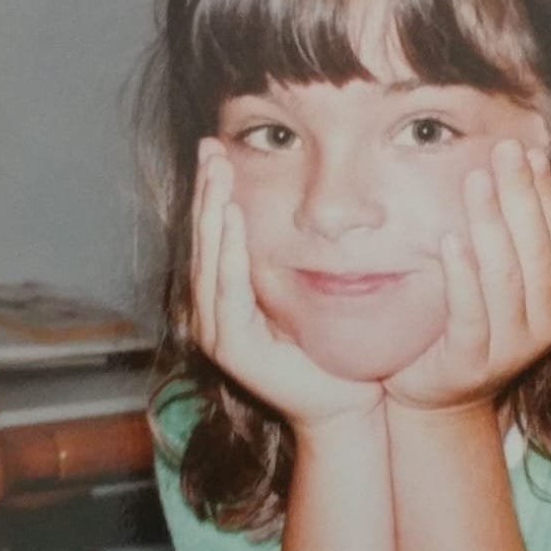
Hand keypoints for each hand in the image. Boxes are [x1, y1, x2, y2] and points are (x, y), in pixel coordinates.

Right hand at [190, 138, 384, 430]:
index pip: (215, 234)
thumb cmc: (332, 347)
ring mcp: (218, 331)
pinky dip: (228, 253)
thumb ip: (289, 255)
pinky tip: (231, 218)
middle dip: (207, 191)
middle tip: (210, 147)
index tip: (216, 147)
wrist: (345, 404)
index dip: (213, 192)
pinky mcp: (233, 348)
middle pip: (205, 240)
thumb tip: (297, 203)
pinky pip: (228, 291)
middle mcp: (215, 311)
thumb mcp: (306, 289)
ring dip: (213, 212)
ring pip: (210, 259)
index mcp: (228, 296)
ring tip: (217, 171)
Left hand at [384, 139, 550, 413]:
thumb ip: (514, 244)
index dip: (543, 194)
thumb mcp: (502, 286)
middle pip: (535, 249)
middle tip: (504, 151)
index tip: (528, 151)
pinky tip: (450, 239)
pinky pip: (470, 310)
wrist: (440, 397)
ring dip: (491, 223)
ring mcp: (513, 347)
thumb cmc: (471, 327)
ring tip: (476, 181)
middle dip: (520, 195)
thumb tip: (514, 172)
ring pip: (505, 275)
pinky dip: (462, 273)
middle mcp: (547, 325)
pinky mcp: (473, 360)